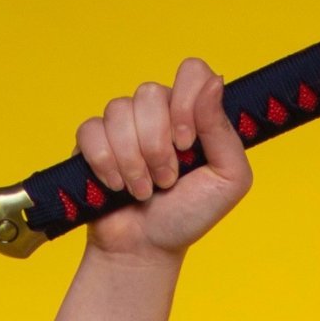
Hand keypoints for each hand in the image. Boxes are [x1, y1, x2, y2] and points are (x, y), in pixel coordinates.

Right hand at [74, 55, 251, 260]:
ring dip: (133, 161)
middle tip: (167, 180)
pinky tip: (116, 186)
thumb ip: (224, 131)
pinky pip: (91, 130)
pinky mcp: (93, 140)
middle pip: (150, 93)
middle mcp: (159, 111)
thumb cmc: (189, 215)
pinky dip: (105, 163)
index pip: (192, 72)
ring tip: (142, 191)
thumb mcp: (228, 180)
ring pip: (119, 111)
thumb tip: (214, 82)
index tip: (187, 143)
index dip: (186, 102)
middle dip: (157, 145)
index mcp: (193, 113)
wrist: (146, 248)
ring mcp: (124, 123)